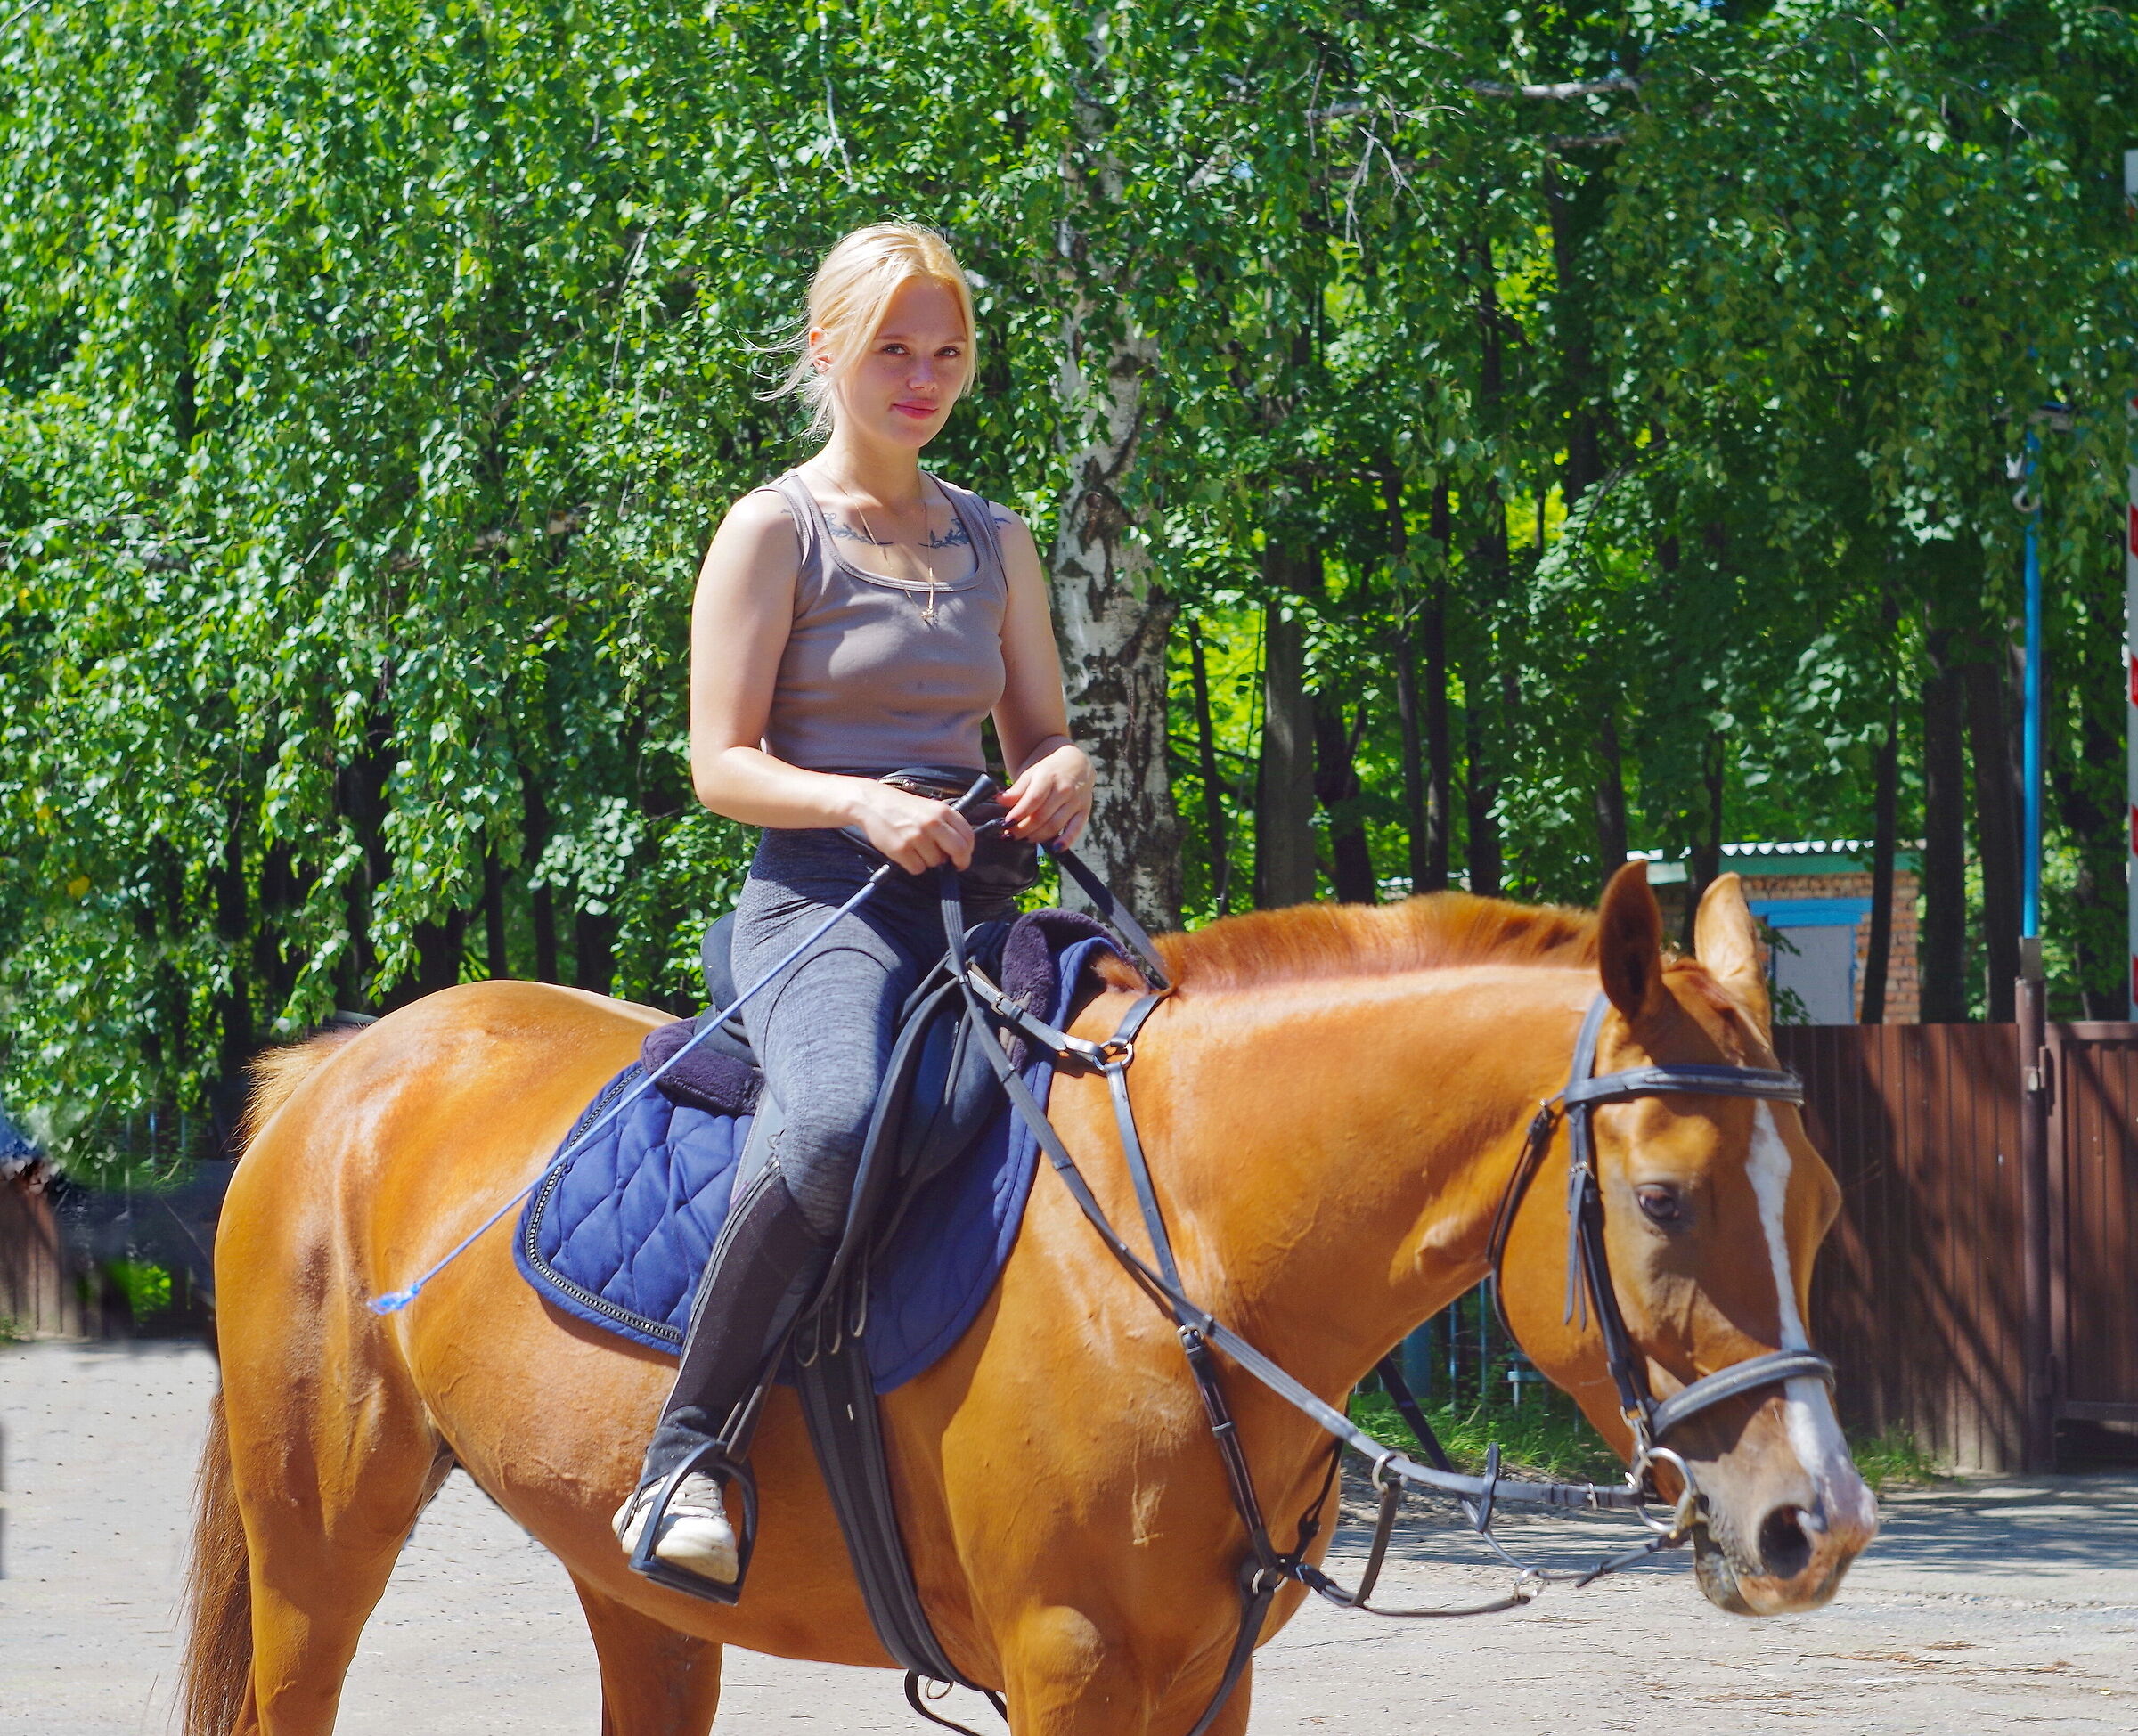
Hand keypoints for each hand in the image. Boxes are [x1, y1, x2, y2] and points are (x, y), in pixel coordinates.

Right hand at [848, 783, 975, 874]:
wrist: (872, 803)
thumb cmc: (902, 807)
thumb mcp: (929, 807)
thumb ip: (946, 824)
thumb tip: (960, 849)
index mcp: (942, 811)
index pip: (968, 836)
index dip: (968, 851)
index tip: (963, 858)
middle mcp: (932, 823)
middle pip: (959, 850)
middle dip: (959, 862)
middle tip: (953, 865)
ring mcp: (916, 836)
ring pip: (936, 863)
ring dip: (929, 861)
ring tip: (916, 847)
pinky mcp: (901, 849)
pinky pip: (917, 869)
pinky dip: (913, 865)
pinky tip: (906, 853)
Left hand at [1002, 744, 1093, 847]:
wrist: (1076, 764)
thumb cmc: (1049, 771)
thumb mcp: (1031, 774)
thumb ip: (1017, 789)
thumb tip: (999, 800)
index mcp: (1049, 777)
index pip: (1033, 799)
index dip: (1018, 813)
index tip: (1006, 823)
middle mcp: (1064, 789)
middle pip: (1042, 816)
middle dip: (1023, 829)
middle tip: (1010, 835)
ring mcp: (1076, 801)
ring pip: (1055, 825)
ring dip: (1037, 836)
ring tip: (1024, 839)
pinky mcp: (1084, 811)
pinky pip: (1076, 829)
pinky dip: (1066, 841)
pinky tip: (1055, 848)